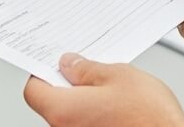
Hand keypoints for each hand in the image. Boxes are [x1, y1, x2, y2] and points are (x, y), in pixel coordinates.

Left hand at [23, 54, 183, 126]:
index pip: (34, 90)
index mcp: (64, 110)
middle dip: (68, 84)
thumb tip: (70, 65)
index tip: (58, 63)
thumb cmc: (150, 118)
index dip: (44, 72)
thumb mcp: (118, 76)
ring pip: (72, 114)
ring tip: (110, 87)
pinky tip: (117, 105)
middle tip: (89, 70)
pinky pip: (87, 124)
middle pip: (53, 103)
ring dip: (84, 99)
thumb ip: (87, 69)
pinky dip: (95, 113)